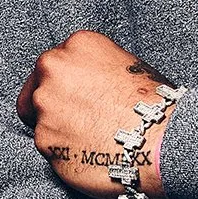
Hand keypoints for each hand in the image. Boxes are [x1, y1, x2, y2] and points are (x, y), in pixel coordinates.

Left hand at [17, 31, 176, 198]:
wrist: (161, 140)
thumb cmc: (154, 105)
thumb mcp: (129, 65)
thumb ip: (95, 69)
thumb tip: (86, 84)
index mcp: (77, 46)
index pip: (53, 64)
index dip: (64, 83)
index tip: (75, 96)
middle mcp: (54, 71)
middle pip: (36, 90)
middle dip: (52, 104)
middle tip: (78, 119)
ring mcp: (45, 107)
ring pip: (40, 120)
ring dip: (59, 130)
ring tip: (91, 138)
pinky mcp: (44, 141)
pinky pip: (48, 148)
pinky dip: (64, 153)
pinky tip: (89, 152)